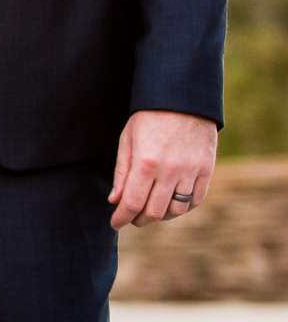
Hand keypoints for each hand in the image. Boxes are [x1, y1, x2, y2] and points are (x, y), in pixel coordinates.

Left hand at [108, 111, 217, 229]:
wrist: (184, 98)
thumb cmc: (149, 117)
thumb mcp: (128, 140)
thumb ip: (122, 173)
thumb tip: (115, 201)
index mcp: (145, 163)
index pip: (132, 203)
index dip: (121, 218)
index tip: (115, 223)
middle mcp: (169, 171)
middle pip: (153, 212)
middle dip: (139, 219)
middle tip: (132, 217)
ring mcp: (191, 171)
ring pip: (176, 210)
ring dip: (161, 215)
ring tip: (151, 211)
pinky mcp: (207, 169)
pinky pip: (196, 199)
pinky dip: (183, 207)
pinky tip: (172, 203)